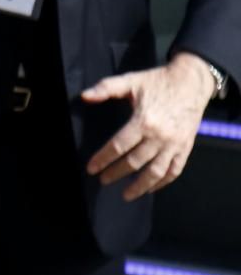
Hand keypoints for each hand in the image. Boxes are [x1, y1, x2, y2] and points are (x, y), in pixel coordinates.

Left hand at [81, 52, 215, 200]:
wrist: (191, 82)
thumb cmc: (156, 81)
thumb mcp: (130, 80)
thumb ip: (106, 88)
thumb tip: (84, 96)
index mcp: (144, 121)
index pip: (118, 146)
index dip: (103, 158)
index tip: (91, 168)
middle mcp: (160, 137)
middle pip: (134, 162)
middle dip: (116, 173)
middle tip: (102, 180)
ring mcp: (174, 145)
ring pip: (155, 172)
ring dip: (139, 186)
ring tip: (125, 194)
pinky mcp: (185, 148)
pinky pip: (174, 171)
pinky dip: (162, 183)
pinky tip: (150, 188)